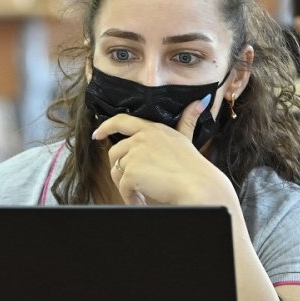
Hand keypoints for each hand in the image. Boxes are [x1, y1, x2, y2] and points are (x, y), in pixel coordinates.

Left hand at [91, 97, 234, 206]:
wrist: (198, 186)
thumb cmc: (194, 167)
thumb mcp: (187, 138)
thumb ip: (188, 120)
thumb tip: (203, 100)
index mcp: (153, 129)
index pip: (122, 121)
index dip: (106, 127)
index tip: (97, 134)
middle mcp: (142, 138)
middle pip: (115, 153)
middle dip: (120, 169)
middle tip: (136, 183)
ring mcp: (135, 154)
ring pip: (117, 172)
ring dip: (127, 185)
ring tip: (143, 193)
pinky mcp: (131, 171)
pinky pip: (122, 188)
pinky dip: (131, 198)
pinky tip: (143, 200)